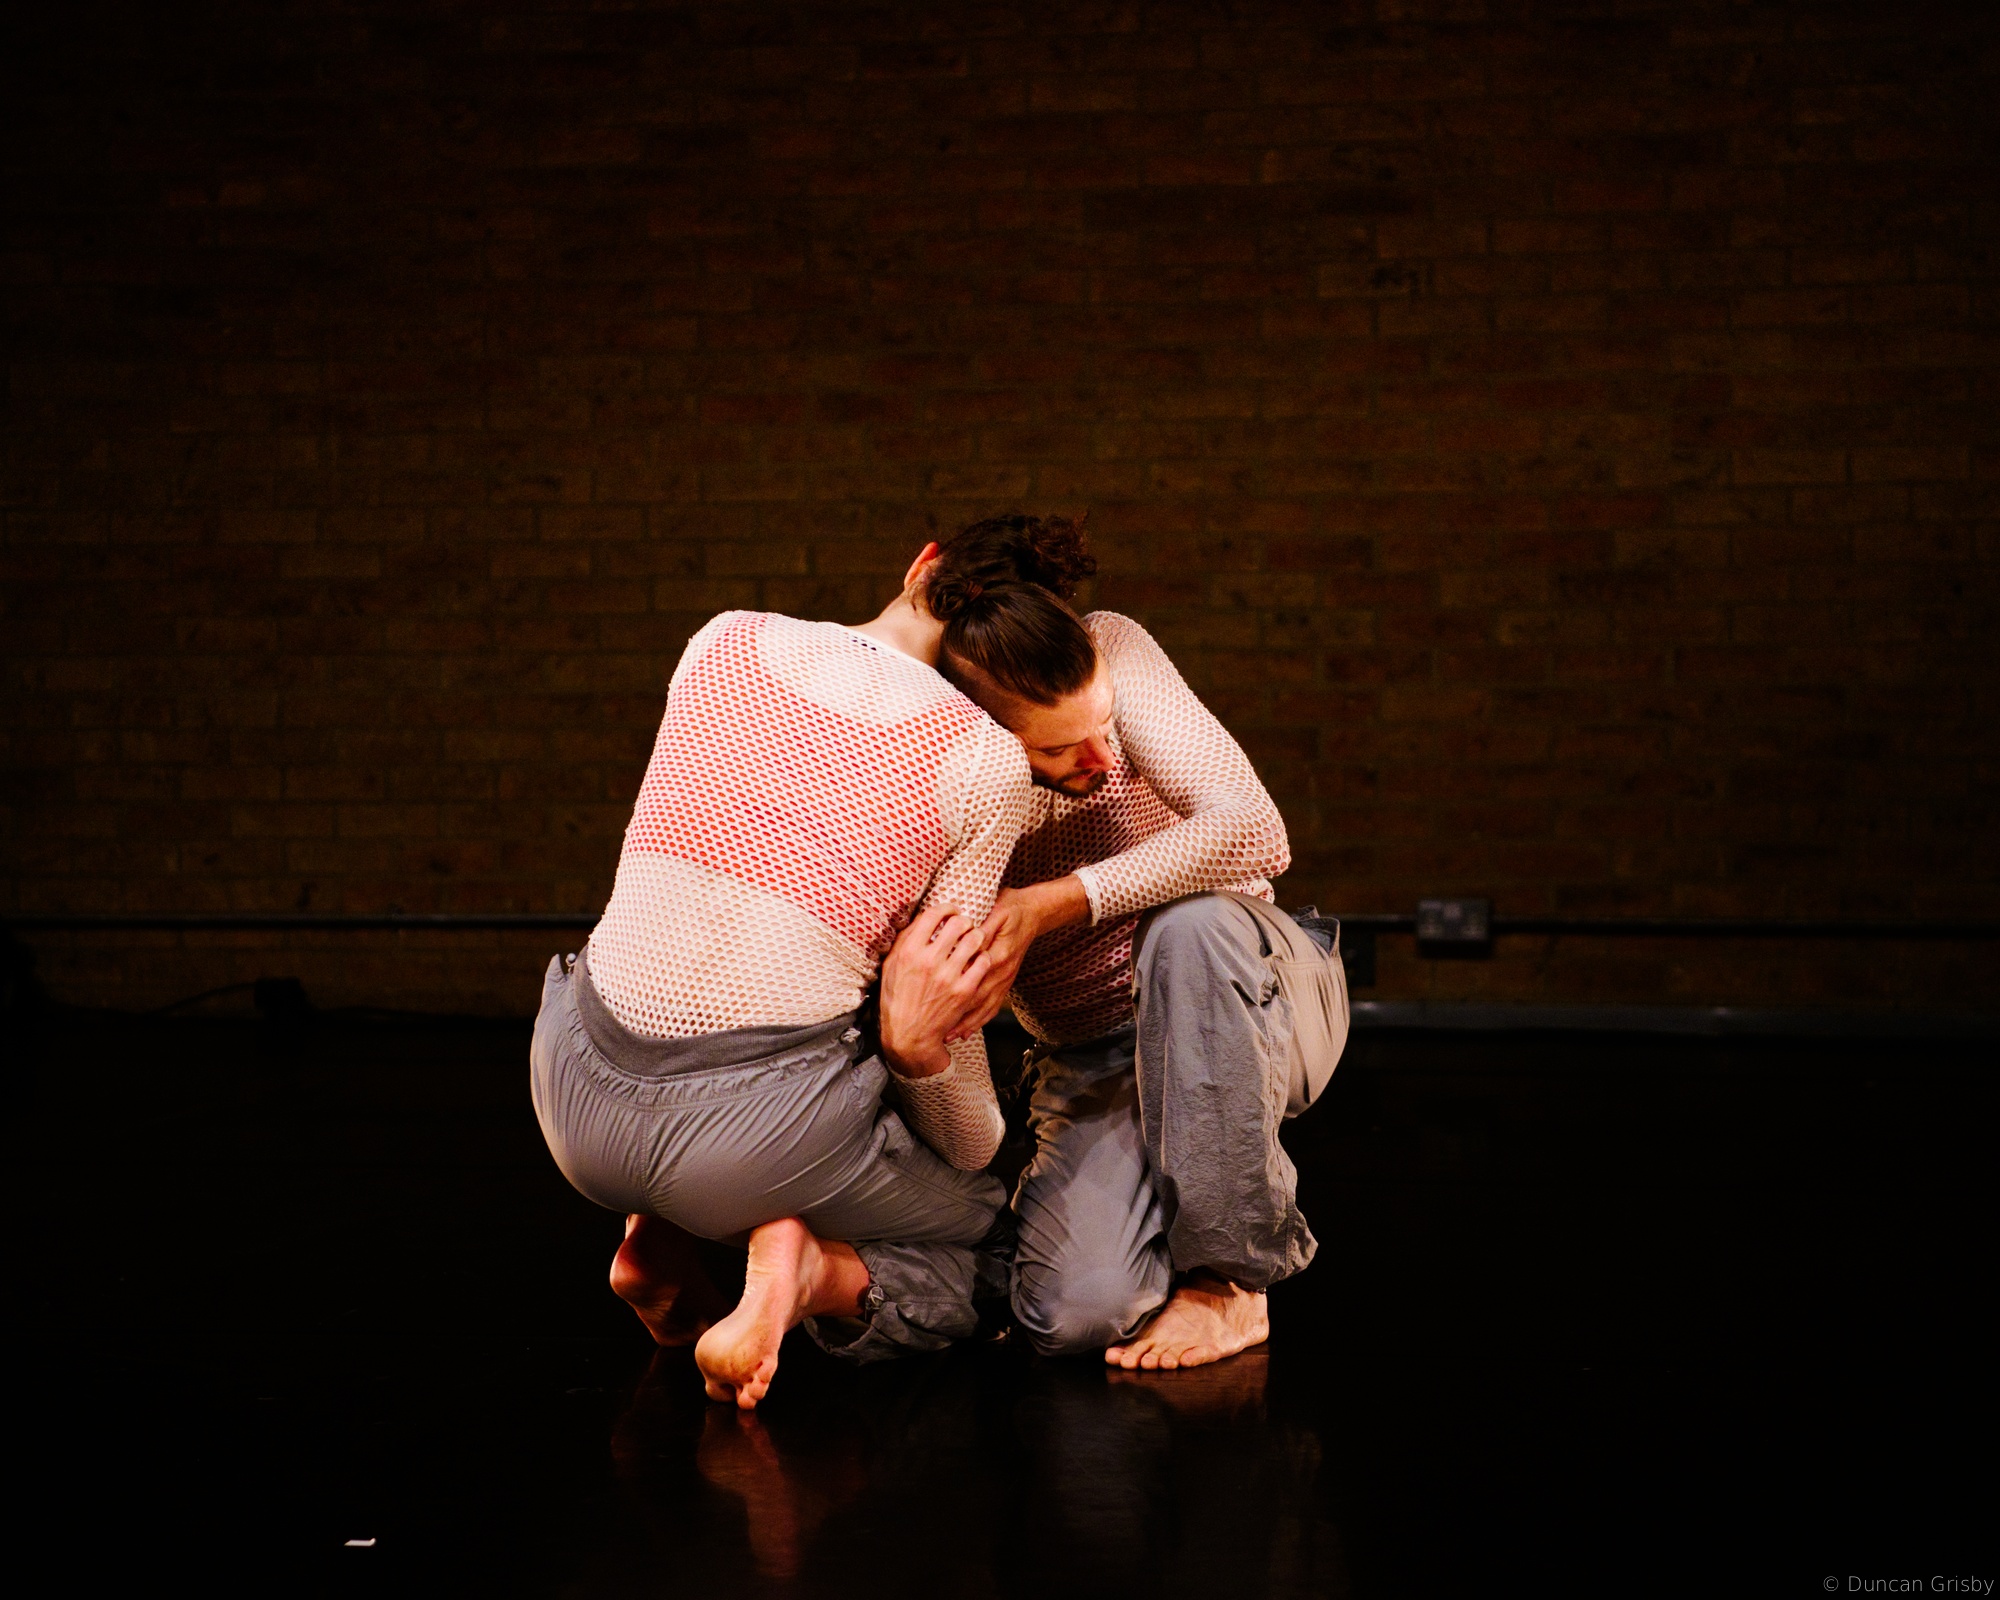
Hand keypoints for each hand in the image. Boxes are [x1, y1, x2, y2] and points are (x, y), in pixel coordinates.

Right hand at [878, 903, 991, 1078]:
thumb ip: (904, 941)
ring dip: (976, 935)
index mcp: (909, 951)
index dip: (946, 907)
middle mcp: (929, 960)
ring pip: (974, 940)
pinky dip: (983, 957)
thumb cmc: (897, 999)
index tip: (951, 910)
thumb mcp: (891, 966)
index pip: (933, 914)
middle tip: (965, 925)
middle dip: (964, 920)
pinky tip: (978, 959)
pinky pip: (983, 962)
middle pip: (958, 923)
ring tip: (974, 939)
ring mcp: (948, 976)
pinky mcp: (964, 990)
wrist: (909, 1034)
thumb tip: (919, 919)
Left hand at [943, 877, 1090, 1041]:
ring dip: (967, 1023)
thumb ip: (983, 926)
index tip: (935, 1001)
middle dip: (958, 1015)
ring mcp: (1006, 979)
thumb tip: (968, 936)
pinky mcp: (1006, 982)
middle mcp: (1003, 971)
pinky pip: (993, 1006)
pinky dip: (980, 1020)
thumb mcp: (997, 910)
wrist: (1033, 913)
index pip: (975, 976)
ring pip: (985, 1006)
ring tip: (949, 1036)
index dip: (956, 990)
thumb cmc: (1010, 908)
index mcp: (999, 953)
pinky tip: (967, 1031)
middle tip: (937, 1028)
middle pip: (978, 998)